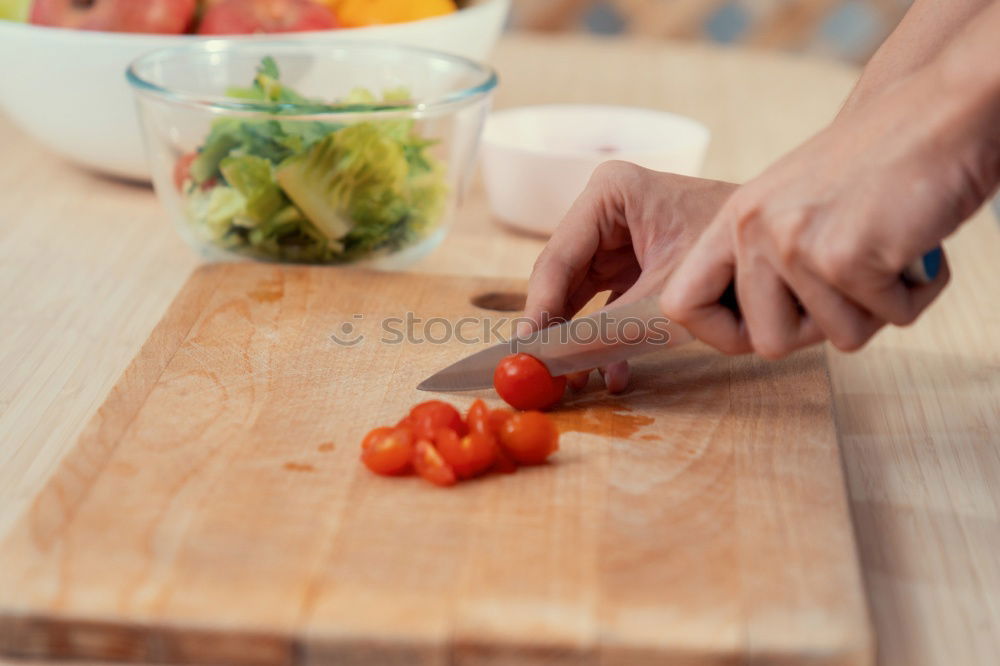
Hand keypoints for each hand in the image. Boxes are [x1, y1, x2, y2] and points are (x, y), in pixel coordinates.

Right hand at [522, 162, 736, 390]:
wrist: (784, 250)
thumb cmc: (732, 252)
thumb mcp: (666, 294)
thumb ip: (608, 328)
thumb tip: (560, 362)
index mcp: (608, 193)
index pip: (557, 259)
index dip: (539, 309)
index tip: (527, 351)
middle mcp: (606, 210)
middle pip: (563, 278)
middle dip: (558, 328)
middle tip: (541, 372)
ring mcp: (619, 237)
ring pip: (582, 295)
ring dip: (581, 339)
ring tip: (574, 381)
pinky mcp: (634, 263)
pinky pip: (609, 304)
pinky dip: (611, 338)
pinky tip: (612, 374)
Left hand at [659, 59, 996, 358]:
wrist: (938, 110)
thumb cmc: (875, 166)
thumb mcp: (791, 205)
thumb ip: (763, 260)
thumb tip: (751, 334)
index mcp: (733, 220)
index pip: (682, 306)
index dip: (722, 335)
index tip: (761, 328)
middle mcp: (753, 231)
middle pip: (769, 343)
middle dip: (823, 327)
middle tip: (855, 280)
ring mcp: (795, 244)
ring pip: (837, 337)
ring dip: (877, 306)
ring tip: (888, 250)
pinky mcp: (844, 257)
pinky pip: (887, 319)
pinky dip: (914, 293)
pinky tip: (916, 245)